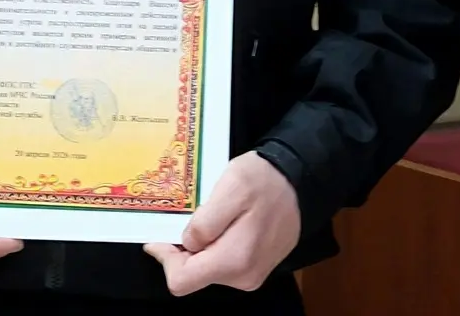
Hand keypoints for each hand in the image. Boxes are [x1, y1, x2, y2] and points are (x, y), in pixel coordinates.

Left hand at [144, 152, 300, 296]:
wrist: (301, 180)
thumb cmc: (264, 180)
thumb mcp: (231, 187)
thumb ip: (206, 221)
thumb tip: (186, 244)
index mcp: (233, 261)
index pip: (181, 280)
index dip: (165, 258)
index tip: (159, 234)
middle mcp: (243, 277)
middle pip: (194, 275)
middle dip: (182, 250)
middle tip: (181, 218)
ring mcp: (251, 274)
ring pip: (208, 268)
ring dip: (199, 246)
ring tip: (205, 215)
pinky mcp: (256, 266)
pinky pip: (224, 262)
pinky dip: (214, 245)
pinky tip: (220, 221)